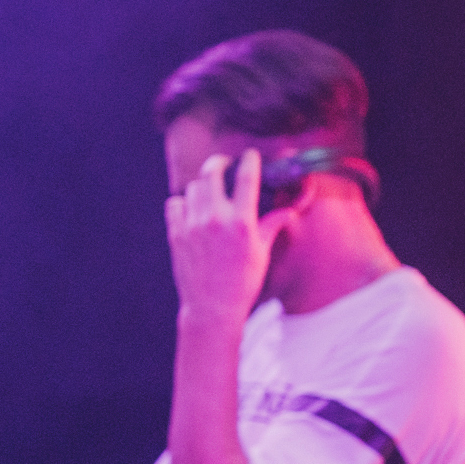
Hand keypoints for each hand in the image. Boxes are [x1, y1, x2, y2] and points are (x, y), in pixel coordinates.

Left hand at [164, 149, 287, 322]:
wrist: (212, 308)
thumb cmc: (243, 283)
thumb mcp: (262, 253)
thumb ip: (272, 227)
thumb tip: (289, 212)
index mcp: (242, 222)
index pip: (245, 178)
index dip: (249, 161)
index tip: (250, 155)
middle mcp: (216, 219)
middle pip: (211, 172)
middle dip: (218, 163)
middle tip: (222, 164)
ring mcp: (193, 225)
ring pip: (193, 187)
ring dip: (202, 185)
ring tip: (209, 192)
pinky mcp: (176, 234)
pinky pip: (175, 204)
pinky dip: (183, 203)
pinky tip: (191, 211)